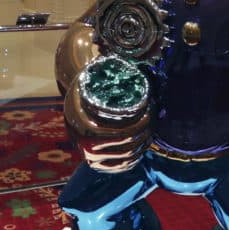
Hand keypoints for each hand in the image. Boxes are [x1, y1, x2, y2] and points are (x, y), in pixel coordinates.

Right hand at [64, 57, 151, 172]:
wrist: (75, 95)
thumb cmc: (91, 80)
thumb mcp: (98, 72)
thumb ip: (113, 68)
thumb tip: (134, 62)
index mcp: (83, 122)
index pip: (121, 131)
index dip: (140, 123)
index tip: (149, 111)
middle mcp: (82, 142)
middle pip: (125, 144)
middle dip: (144, 133)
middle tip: (153, 120)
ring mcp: (87, 154)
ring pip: (124, 157)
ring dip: (141, 146)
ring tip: (150, 132)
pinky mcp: (93, 162)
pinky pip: (117, 168)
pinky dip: (131, 161)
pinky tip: (139, 149)